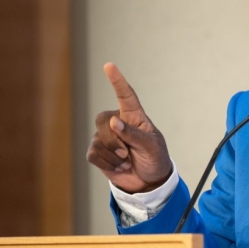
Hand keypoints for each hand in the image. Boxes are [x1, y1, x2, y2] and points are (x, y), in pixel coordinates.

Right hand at [86, 62, 172, 192]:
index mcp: (134, 116)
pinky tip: (119, 167)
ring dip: (114, 156)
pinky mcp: (98, 152)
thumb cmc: (154, 159)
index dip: (117, 80)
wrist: (149, 181)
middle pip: (102, 120)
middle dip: (114, 140)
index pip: (125, 95)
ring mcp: (106, 137)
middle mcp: (118, 123)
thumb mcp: (151, 147)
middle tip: (127, 153)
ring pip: (98, 140)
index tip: (109, 66)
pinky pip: (93, 154)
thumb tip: (113, 122)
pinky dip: (107, 164)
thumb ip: (133, 134)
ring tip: (127, 162)